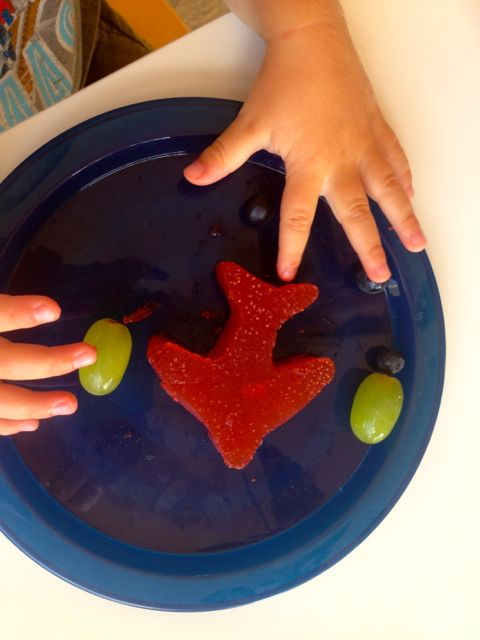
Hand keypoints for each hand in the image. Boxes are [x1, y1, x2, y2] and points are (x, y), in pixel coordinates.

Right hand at [0, 294, 95, 435]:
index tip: (54, 310)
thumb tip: (47, 305)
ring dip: (35, 404)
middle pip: (7, 361)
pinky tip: (34, 424)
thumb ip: (3, 311)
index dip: (18, 313)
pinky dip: (9, 425)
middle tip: (90, 355)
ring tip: (70, 404)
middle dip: (48, 362)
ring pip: (0, 400)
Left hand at [184, 18, 425, 281]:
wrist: (312, 40)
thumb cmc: (284, 81)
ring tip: (417, 245)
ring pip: (388, 189)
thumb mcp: (250, 123)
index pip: (299, 216)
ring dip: (404, 218)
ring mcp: (364, 145)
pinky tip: (412, 193)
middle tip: (380, 275)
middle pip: (357, 213)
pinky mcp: (376, 128)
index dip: (293, 247)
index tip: (290, 273)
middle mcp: (342, 161)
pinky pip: (395, 157)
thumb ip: (224, 156)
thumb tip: (195, 178)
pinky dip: (405, 177)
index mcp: (310, 164)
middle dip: (369, 247)